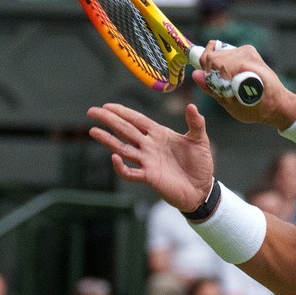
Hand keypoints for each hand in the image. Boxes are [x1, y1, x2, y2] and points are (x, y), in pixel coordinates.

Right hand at [87, 102, 215, 210]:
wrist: (203, 189)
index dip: (122, 112)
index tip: (107, 105)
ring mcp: (147, 161)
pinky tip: (114, 158)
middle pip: (125, 130)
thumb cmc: (201, 164)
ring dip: (108, 140)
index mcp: (159, 134)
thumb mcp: (200, 140)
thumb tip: (192, 105)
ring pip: (123, 148)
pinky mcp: (149, 177)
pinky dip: (121, 167)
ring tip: (93, 131)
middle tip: (92, 111)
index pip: (137, 120)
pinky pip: (131, 172)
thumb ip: (196, 123)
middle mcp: (149, 146)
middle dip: (109, 120)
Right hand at [194, 41, 295, 128]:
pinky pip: (224, 54)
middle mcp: (246, 53)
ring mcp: (247, 50)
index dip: (209, 74)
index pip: (214, 60)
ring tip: (228, 85)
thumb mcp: (233, 105)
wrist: (278, 104)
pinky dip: (223, 66)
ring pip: (217, 54)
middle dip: (212, 72)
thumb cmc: (258, 109)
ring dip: (217, 70)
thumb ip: (213, 89)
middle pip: (214, 56)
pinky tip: (232, 78)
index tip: (214, 87)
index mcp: (246, 64)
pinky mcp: (247, 51)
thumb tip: (195, 75)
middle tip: (221, 88)